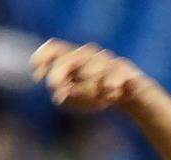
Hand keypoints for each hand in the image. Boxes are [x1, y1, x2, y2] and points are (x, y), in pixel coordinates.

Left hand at [30, 39, 153, 111]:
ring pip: (94, 66)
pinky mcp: (128, 73)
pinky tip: (108, 90)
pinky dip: (112, 81)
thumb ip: (64, 95)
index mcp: (75, 59)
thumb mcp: (77, 99)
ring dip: (86, 82)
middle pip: (73, 57)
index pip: (56, 48)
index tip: (37, 74)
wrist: (134, 97)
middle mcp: (91, 57)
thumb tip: (57, 93)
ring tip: (82, 96)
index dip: (44, 57)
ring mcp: (110, 63)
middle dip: (60, 70)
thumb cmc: (98, 95)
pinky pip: (118, 73)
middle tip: (52, 86)